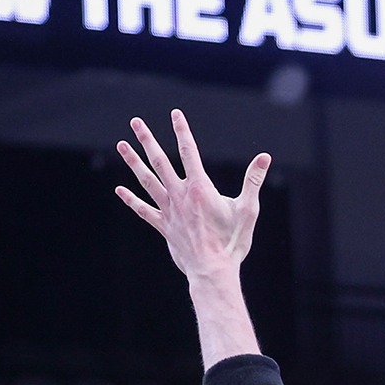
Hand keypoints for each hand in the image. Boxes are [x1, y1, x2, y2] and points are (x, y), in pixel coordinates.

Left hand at [114, 109, 269, 282]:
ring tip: (121, 145)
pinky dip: (131, 199)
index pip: (189, 152)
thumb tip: (265, 157)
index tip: (175, 114)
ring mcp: (169, 210)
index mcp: (200, 188)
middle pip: (160, 161)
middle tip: (136, 122)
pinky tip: (119, 190)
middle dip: (147, 140)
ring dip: (133, 162)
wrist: (212, 270)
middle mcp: (180, 195)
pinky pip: (143, 210)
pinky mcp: (163, 226)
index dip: (182, 131)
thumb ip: (254, 180)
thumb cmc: (233, 241)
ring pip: (147, 180)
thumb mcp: (248, 209)